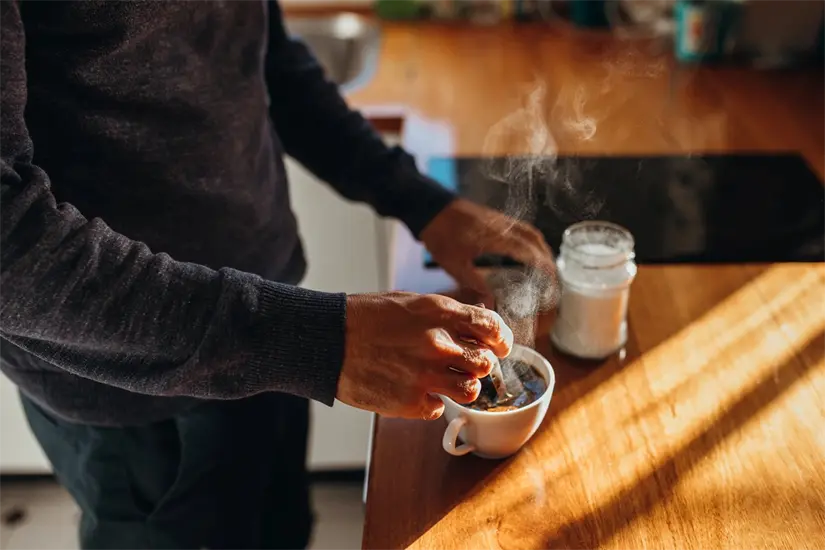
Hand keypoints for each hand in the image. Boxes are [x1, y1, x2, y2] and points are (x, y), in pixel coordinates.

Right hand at [337, 292, 513, 418]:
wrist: (328, 341)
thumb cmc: (365, 318)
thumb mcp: (410, 302)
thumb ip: (445, 314)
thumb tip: (477, 321)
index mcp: (439, 313)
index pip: (491, 327)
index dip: (501, 338)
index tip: (500, 345)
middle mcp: (438, 344)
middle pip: (485, 363)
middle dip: (480, 364)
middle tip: (467, 365)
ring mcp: (426, 376)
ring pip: (471, 390)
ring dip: (463, 387)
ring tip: (446, 381)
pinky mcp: (411, 402)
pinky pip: (440, 408)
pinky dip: (433, 403)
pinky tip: (416, 391)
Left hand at [420, 198, 555, 299]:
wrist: (430, 208)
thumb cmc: (440, 236)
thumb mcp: (455, 265)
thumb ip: (475, 283)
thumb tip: (492, 303)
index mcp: (496, 238)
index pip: (530, 251)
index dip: (544, 266)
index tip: (552, 281)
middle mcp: (503, 226)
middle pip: (536, 240)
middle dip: (548, 259)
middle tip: (552, 279)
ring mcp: (501, 220)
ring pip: (530, 232)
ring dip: (541, 249)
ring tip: (545, 268)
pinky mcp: (496, 218)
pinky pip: (521, 228)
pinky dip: (531, 241)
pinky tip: (528, 253)